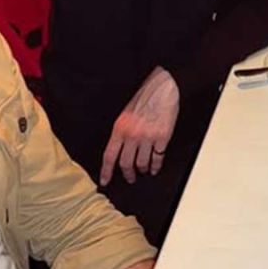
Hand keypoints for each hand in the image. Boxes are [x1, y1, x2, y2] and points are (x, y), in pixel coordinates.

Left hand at [100, 67, 178, 185]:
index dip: (106, 171)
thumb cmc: (145, 97)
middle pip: (126, 163)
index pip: (109, 155)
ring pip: (142, 163)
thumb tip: (119, 149)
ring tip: (144, 172)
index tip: (104, 181)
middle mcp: (132, 135)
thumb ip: (121, 131)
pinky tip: (155, 168)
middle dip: (127, 174)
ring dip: (143, 170)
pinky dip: (156, 166)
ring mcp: (148, 137)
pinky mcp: (162, 137)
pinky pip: (158, 158)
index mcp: (120, 128)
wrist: (163, 88)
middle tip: (130, 178)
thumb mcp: (125, 113)